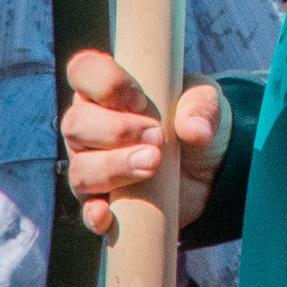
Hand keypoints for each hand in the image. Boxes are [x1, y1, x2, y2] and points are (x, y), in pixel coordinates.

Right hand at [62, 48, 230, 243]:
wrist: (211, 170)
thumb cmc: (194, 122)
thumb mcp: (205, 104)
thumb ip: (201, 107)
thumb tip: (194, 130)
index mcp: (105, 92)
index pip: (82, 72)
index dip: (102, 82)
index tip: (138, 99)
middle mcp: (89, 129)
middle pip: (75, 125)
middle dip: (115, 131)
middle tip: (157, 136)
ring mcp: (91, 168)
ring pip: (80, 169)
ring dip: (114, 167)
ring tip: (153, 164)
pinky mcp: (104, 205)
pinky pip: (87, 213)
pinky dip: (95, 215)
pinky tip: (107, 214)